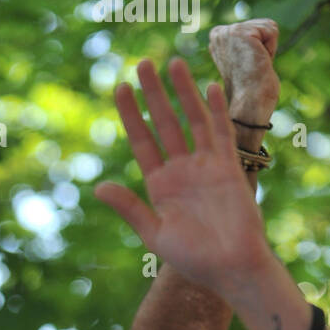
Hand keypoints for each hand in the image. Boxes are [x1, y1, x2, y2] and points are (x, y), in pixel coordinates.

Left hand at [94, 58, 271, 302]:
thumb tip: (98, 186)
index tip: (119, 88)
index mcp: (159, 186)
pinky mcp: (229, 167)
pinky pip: (222, 132)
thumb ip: (130, 207)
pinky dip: (216, 110)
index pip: (141, 141)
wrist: (231, 267)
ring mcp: (205, 165)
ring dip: (183, 92)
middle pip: (164, 123)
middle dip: (153, 94)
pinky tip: (208, 87)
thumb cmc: (193, 258)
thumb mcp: (155, 233)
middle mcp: (181, 170)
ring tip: (172, 62)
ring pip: (192, 120)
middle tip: (141, 63)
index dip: (130, 115)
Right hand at [209, 19, 278, 127]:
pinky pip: (272, 31)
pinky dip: (271, 49)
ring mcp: (227, 32)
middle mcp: (218, 33)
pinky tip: (257, 62)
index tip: (248, 66)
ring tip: (254, 66)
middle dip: (265, 47)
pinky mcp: (240, 33)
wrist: (248, 106)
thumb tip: (256, 35)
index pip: (255, 27)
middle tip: (252, 67)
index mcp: (217, 39)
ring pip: (268, 27)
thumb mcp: (246, 60)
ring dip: (268, 49)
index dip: (260, 47)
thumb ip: (247, 44)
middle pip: (262, 25)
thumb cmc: (250, 90)